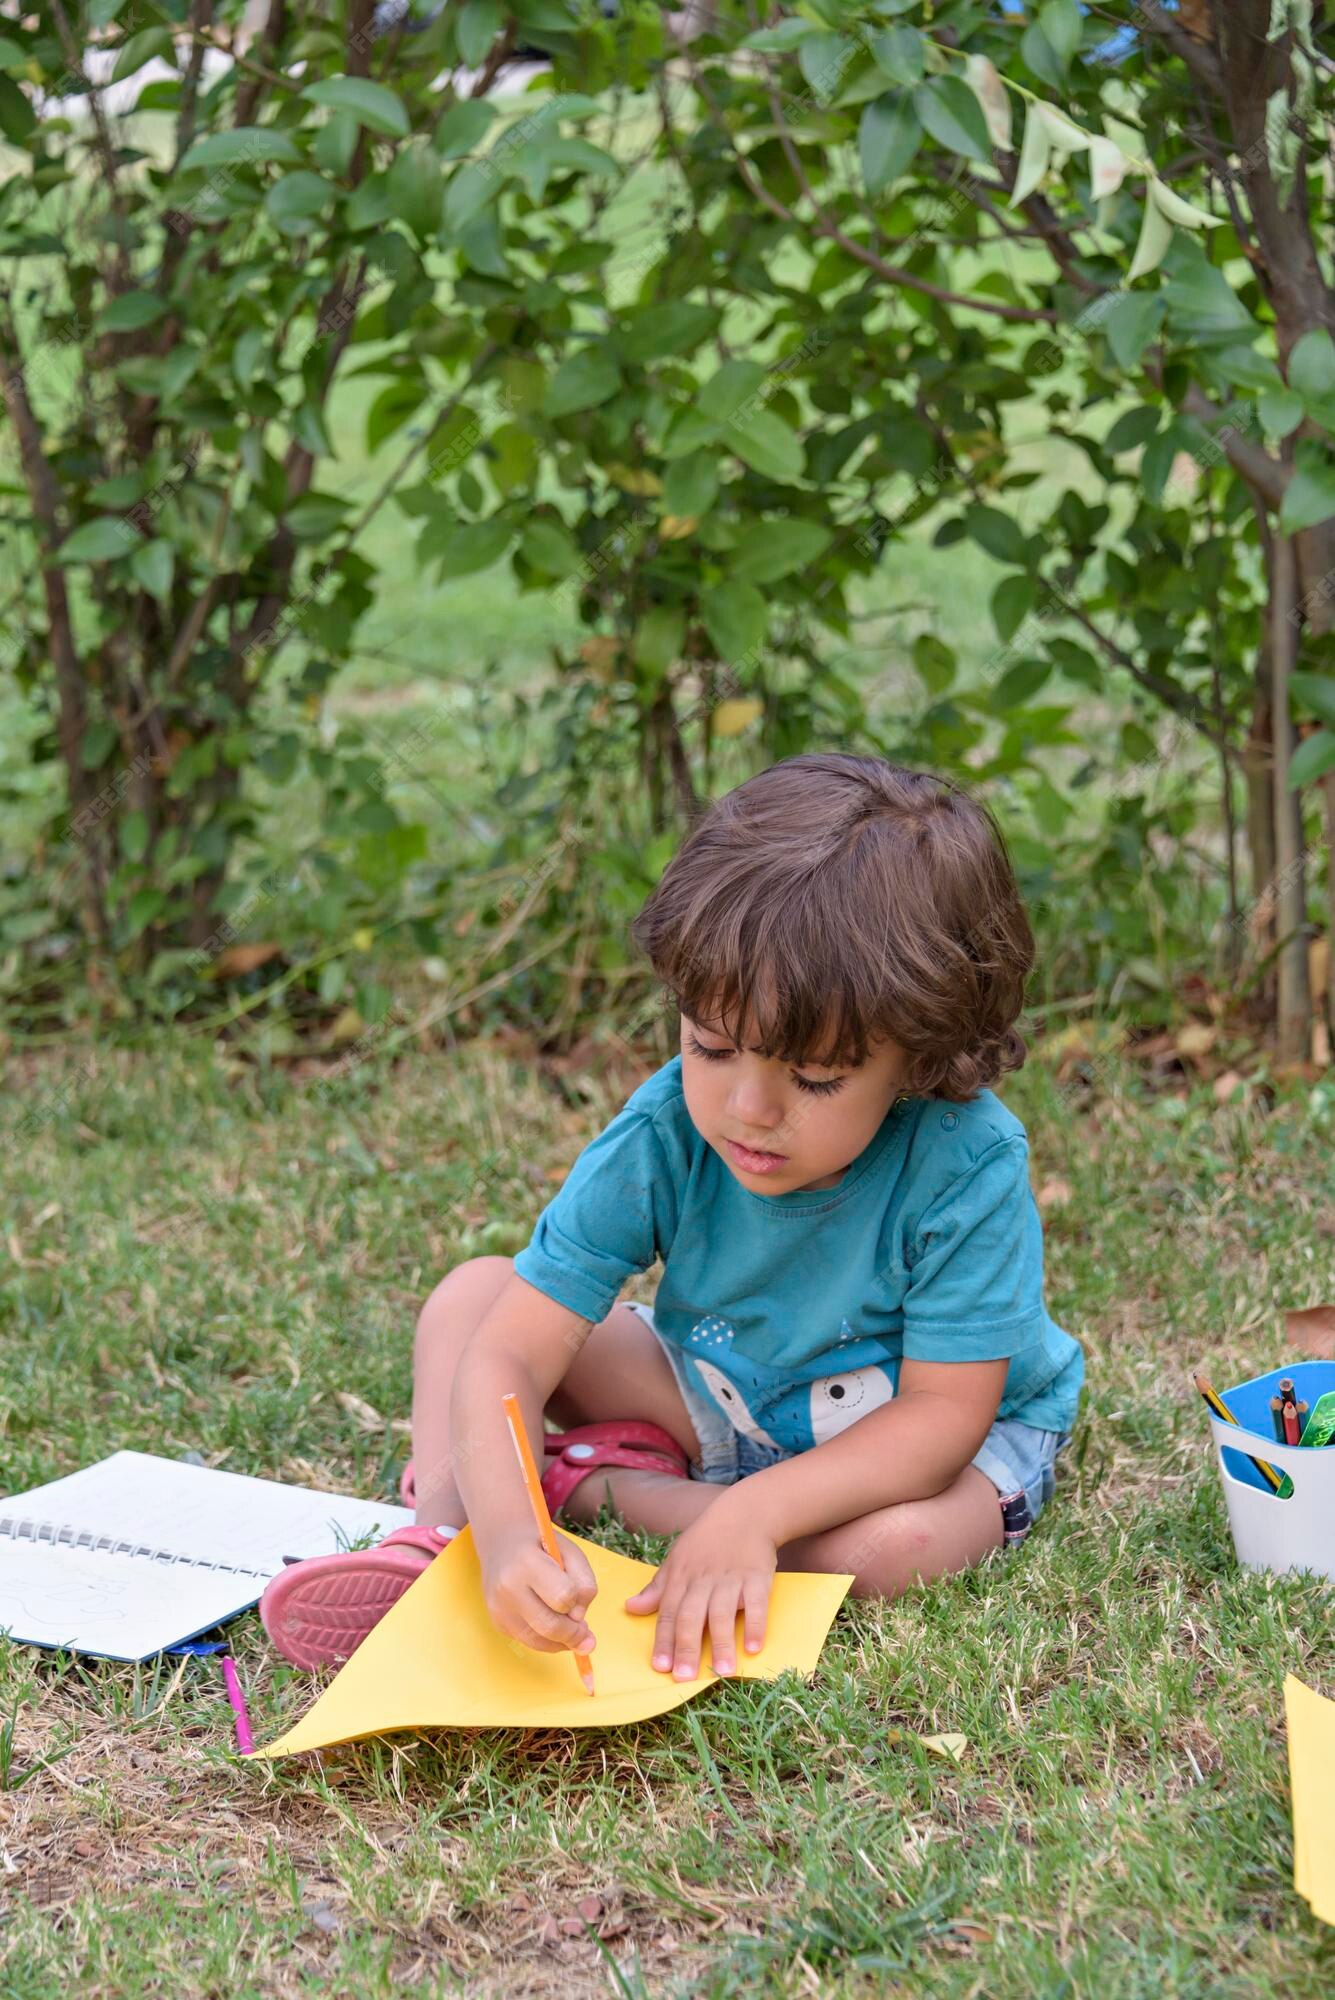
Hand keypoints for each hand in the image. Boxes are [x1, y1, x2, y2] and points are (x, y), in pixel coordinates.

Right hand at [480, 1527, 597, 1656]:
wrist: (500, 1542)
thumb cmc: (541, 1545)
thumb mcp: (570, 1551)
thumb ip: (585, 1582)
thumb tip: (579, 1620)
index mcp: (527, 1562)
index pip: (562, 1596)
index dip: (576, 1601)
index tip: (577, 1597)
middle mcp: (508, 1588)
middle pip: (550, 1626)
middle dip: (574, 1634)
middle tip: (585, 1632)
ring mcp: (499, 1608)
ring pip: (539, 1642)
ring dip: (561, 1641)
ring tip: (570, 1628)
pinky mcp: (497, 1623)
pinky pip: (528, 1642)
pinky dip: (546, 1640)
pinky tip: (551, 1624)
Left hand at [624, 1505, 775, 1679]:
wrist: (745, 1514)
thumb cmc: (706, 1541)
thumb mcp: (677, 1559)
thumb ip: (657, 1588)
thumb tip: (631, 1608)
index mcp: (681, 1577)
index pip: (669, 1612)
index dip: (664, 1640)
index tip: (660, 1667)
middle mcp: (703, 1580)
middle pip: (692, 1616)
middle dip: (687, 1647)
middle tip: (684, 1678)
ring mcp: (731, 1579)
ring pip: (723, 1613)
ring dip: (722, 1642)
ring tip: (722, 1671)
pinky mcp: (757, 1578)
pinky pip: (757, 1604)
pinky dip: (755, 1625)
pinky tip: (753, 1647)